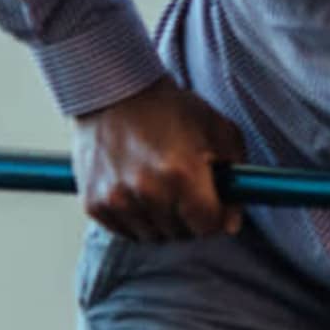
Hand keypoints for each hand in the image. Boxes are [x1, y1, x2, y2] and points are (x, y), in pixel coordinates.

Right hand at [73, 79, 248, 241]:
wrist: (114, 93)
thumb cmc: (170, 109)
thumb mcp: (219, 130)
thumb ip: (235, 177)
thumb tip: (232, 223)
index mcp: (183, 174)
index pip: (207, 227)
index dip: (216, 218)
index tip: (215, 207)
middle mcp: (148, 192)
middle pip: (181, 234)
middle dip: (190, 217)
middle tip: (186, 189)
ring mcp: (117, 200)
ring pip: (153, 236)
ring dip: (162, 220)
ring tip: (161, 187)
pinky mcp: (94, 204)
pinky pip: (124, 231)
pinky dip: (135, 219)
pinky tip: (138, 191)